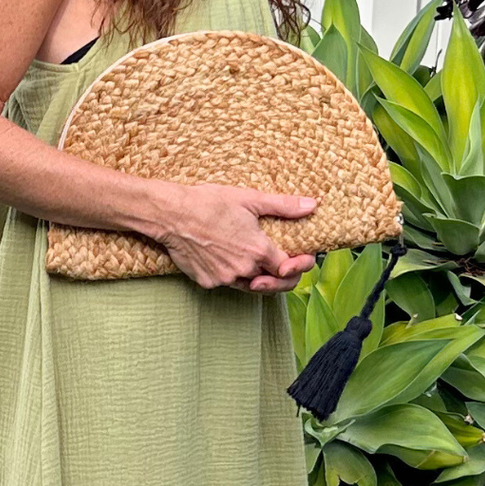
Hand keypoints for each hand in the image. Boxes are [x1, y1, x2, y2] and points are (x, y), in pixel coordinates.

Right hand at [153, 184, 319, 293]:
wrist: (171, 214)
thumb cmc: (208, 203)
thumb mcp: (249, 199)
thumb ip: (284, 205)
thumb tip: (313, 205)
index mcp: (258, 250)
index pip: (290, 268)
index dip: (301, 264)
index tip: (303, 258)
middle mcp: (244, 269)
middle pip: (274, 284)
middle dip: (284, 279)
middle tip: (285, 268)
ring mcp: (224, 278)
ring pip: (251, 286)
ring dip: (259, 277)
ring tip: (258, 263)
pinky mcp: (208, 282)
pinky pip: (227, 284)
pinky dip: (232, 274)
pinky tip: (227, 258)